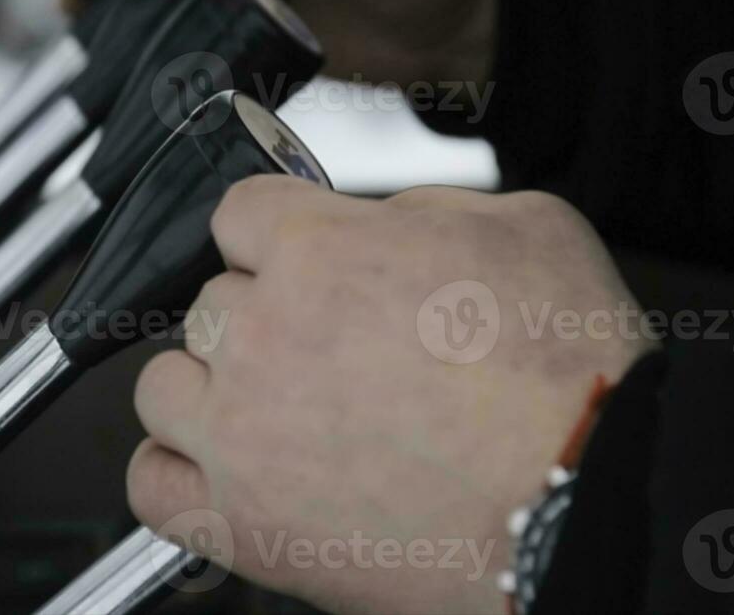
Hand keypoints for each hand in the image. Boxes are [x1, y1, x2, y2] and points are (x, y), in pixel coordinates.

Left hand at [128, 178, 650, 613]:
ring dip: (210, 391)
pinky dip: (178, 474)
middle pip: (210, 303)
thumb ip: (424, 209)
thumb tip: (385, 222)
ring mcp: (239, 434)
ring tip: (274, 411)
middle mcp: (261, 335)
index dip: (276, 235)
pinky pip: (150, 484)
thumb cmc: (573, 379)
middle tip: (330, 352)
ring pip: (165, 386)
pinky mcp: (240, 524)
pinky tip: (224, 470)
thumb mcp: (525, 226)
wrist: (583, 505)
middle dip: (263, 317)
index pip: (238, 213)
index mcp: (317, 251)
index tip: (296, 259)